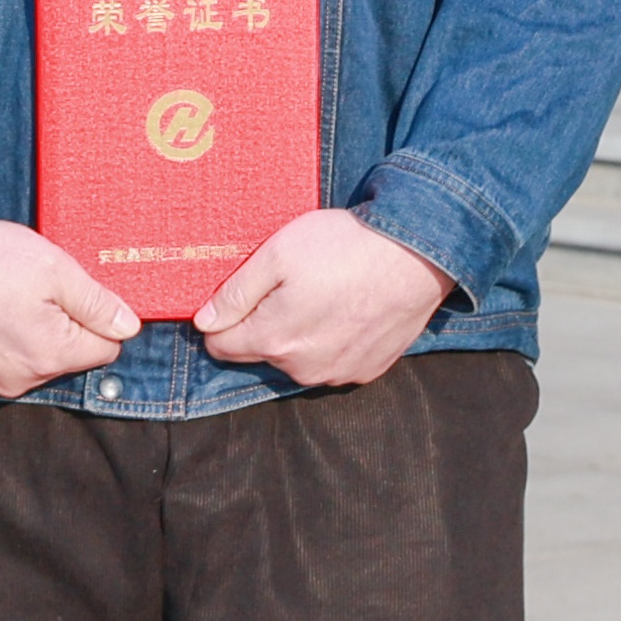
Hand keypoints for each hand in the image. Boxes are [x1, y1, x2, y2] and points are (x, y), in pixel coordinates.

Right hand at [0, 218, 139, 400]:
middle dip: (60, 326)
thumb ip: (96, 303)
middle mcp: (20, 381)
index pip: (104, 350)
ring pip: (30, 362)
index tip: (70, 291)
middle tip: (31, 287)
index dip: (94, 316)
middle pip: (66, 358)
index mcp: (51, 355)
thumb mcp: (54, 267)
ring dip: (26, 334)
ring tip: (0, 296)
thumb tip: (129, 327)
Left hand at [195, 208, 449, 387]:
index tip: (240, 295)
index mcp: (273, 340)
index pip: (220, 347)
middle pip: (259, 354)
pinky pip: (332, 362)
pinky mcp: (366, 371)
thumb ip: (236, 292)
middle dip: (263, 325)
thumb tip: (204, 321)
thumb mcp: (277, 253)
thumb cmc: (344, 247)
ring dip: (300, 335)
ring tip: (322, 294)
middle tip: (288, 286)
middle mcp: (301, 369)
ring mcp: (337, 374)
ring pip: (297, 361)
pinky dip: (332, 341)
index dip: (222, 320)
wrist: (416, 256)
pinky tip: (346, 310)